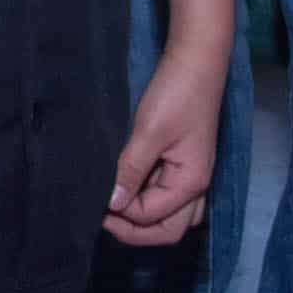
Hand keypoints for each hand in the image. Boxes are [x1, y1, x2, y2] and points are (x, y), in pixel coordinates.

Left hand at [107, 57, 221, 245]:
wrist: (195, 63)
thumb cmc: (175, 95)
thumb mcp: (148, 133)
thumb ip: (130, 171)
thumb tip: (112, 204)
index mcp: (191, 183)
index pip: (151, 217)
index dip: (122, 215)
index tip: (95, 202)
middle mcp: (196, 187)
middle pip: (167, 229)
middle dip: (134, 229)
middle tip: (103, 215)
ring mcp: (192, 176)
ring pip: (170, 216)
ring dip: (143, 218)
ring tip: (114, 204)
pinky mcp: (184, 164)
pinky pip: (169, 197)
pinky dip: (148, 200)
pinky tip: (128, 188)